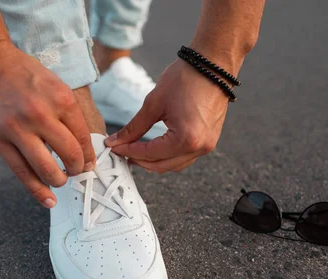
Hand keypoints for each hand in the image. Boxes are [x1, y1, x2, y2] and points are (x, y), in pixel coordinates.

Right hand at [0, 40, 95, 207]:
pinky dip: (37, 190)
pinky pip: (22, 173)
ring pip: (47, 169)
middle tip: (76, 171)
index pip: (84, 137)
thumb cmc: (22, 72)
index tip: (90, 164)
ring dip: (59, 180)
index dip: (90, 156)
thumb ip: (68, 113)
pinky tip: (48, 199)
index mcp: (61, 98)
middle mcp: (41, 114)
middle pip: (70, 155)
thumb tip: (83, 146)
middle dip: (78, 169)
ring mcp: (17, 128)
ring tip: (60, 179)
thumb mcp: (55, 84)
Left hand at [105, 58, 231, 172]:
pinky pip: (184, 157)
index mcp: (185, 139)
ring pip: (174, 165)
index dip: (128, 152)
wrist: (213, 65)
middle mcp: (199, 147)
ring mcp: (207, 146)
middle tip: (121, 152)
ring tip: (135, 152)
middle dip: (139, 161)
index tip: (113, 148)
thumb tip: (115, 141)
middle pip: (161, 165)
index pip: (150, 154)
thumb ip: (134, 127)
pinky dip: (168, 156)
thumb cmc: (185, 78)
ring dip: (153, 161)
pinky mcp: (209, 141)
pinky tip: (154, 149)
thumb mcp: (153, 103)